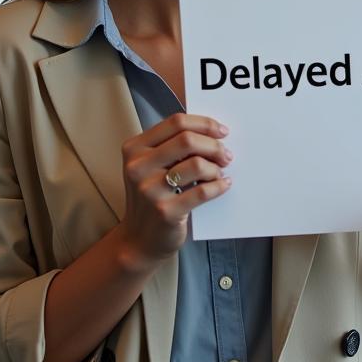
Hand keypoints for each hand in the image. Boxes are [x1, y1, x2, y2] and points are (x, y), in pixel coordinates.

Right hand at [118, 112, 231, 269]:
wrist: (140, 239)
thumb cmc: (152, 197)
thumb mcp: (151, 166)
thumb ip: (173, 146)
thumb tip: (212, 132)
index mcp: (135, 148)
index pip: (176, 122)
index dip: (204, 124)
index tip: (221, 131)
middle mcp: (138, 167)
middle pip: (187, 140)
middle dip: (214, 146)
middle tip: (226, 155)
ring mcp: (150, 190)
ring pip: (197, 164)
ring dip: (216, 168)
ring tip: (219, 174)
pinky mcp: (165, 211)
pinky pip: (203, 191)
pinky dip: (219, 186)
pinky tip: (223, 185)